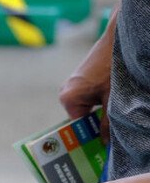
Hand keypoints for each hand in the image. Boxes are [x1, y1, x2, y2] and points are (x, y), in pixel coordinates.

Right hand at [58, 6, 114, 143]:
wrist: (116, 39)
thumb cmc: (112, 68)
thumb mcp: (112, 99)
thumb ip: (107, 123)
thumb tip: (105, 143)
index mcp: (68, 98)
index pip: (78, 125)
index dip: (91, 134)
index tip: (101, 143)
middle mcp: (65, 92)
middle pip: (81, 116)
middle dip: (96, 121)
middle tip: (112, 128)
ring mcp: (72, 84)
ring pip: (86, 106)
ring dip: (100, 109)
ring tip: (114, 107)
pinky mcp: (81, 78)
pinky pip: (88, 96)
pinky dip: (100, 99)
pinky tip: (112, 96)